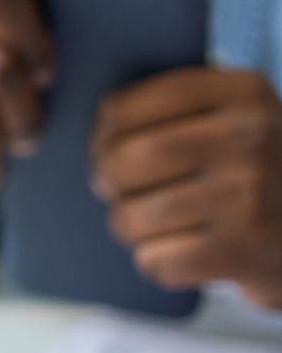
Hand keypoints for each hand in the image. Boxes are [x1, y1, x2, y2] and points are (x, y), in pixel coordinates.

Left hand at [93, 68, 281, 307]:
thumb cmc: (256, 165)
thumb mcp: (234, 114)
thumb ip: (178, 103)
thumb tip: (95, 121)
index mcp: (241, 92)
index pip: (129, 105)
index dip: (102, 129)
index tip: (105, 142)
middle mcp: (249, 139)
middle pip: (126, 160)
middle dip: (105, 178)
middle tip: (111, 185)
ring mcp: (249, 197)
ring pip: (134, 215)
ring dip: (126, 223)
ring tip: (143, 219)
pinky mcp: (245, 252)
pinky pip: (157, 260)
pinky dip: (155, 260)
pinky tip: (177, 249)